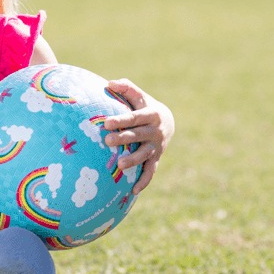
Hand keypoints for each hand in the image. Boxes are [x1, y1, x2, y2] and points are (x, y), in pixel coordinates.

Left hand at [102, 79, 174, 194]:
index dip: (121, 120)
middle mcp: (155, 132)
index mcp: (151, 114)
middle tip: (106, 141)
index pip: (134, 117)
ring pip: (144, 155)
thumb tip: (109, 83)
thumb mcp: (138, 95)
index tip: (106, 122)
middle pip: (138, 136)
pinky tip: (133, 190)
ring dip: (133, 160)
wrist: (167, 122)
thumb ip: (126, 88)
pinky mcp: (156, 158)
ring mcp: (156, 147)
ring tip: (119, 165)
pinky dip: (144, 181)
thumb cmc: (144, 106)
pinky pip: (151, 171)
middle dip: (123, 139)